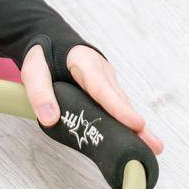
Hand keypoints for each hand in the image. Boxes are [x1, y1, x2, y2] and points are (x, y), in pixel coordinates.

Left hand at [21, 44, 163, 154]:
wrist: (51, 39)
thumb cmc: (44, 55)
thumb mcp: (34, 69)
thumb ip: (39, 92)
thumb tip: (50, 119)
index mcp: (85, 63)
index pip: (102, 89)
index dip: (119, 108)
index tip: (137, 124)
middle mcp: (102, 72)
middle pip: (120, 101)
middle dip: (136, 125)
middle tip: (154, 146)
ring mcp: (108, 81)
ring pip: (122, 105)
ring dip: (135, 127)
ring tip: (151, 149)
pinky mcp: (107, 90)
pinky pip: (117, 107)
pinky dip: (126, 123)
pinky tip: (135, 140)